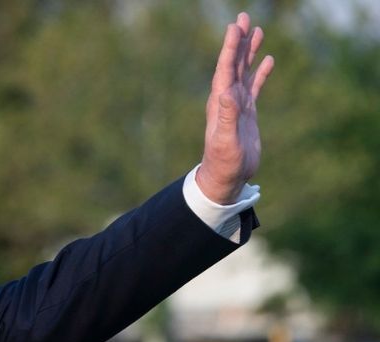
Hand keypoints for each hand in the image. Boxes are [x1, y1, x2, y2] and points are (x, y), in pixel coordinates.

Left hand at [196, 12, 275, 204]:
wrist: (226, 177)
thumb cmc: (223, 162)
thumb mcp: (225, 139)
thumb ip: (227, 116)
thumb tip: (228, 93)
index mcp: (220, 102)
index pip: (225, 68)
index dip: (229, 47)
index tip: (234, 27)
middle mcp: (226, 99)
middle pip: (233, 63)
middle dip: (238, 41)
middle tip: (244, 17)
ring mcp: (237, 104)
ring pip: (244, 71)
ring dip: (249, 52)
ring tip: (256, 31)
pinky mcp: (247, 112)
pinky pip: (254, 86)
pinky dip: (260, 72)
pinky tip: (268, 59)